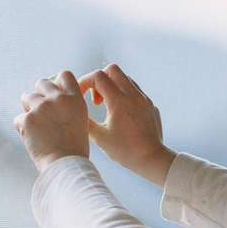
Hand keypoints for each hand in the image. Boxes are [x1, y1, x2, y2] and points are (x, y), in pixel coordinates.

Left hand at [13, 70, 89, 172]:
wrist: (65, 164)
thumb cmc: (74, 147)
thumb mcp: (80, 119)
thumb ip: (69, 104)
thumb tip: (53, 95)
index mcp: (74, 98)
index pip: (64, 75)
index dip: (57, 82)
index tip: (54, 94)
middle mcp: (58, 98)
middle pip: (42, 82)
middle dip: (39, 95)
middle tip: (42, 112)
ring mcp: (41, 107)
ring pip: (27, 97)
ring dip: (28, 108)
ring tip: (37, 126)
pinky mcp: (27, 119)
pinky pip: (19, 118)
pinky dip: (22, 128)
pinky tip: (33, 139)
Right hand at [80, 63, 175, 186]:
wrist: (152, 159)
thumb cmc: (125, 151)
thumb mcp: (99, 138)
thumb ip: (85, 121)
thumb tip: (74, 112)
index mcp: (119, 101)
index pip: (98, 76)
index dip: (85, 82)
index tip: (81, 96)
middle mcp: (133, 95)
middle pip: (112, 69)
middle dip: (99, 79)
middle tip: (96, 99)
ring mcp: (143, 98)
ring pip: (125, 77)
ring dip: (112, 85)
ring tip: (107, 106)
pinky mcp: (150, 104)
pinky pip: (134, 88)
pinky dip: (123, 93)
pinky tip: (120, 112)